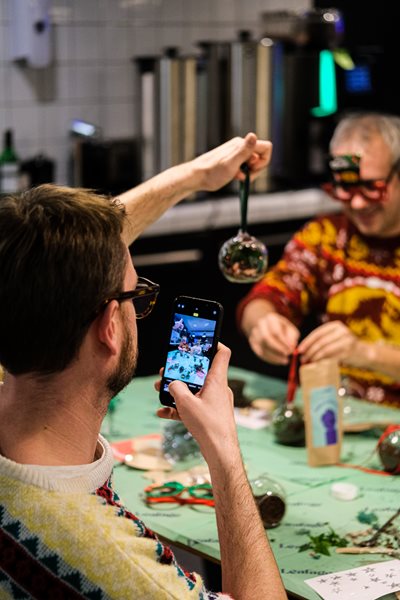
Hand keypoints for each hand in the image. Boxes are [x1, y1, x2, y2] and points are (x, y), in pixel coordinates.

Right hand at [155, 344, 237, 461]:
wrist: (220, 451)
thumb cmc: (208, 425)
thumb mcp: (185, 403)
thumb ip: (175, 388)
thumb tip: (172, 384)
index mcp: (217, 379)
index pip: (222, 353)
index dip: (213, 342)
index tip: (201, 338)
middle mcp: (218, 388)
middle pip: (200, 371)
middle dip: (182, 371)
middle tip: (167, 371)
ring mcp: (215, 402)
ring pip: (194, 389)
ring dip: (177, 389)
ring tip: (160, 391)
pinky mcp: (210, 414)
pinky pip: (193, 405)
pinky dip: (179, 407)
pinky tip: (162, 412)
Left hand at [191, 133, 271, 191]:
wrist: (196, 177)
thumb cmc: (212, 172)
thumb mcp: (231, 163)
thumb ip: (244, 151)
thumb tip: (253, 135)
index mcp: (242, 145)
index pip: (266, 147)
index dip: (264, 161)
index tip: (253, 169)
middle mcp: (240, 146)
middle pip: (260, 156)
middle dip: (256, 169)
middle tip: (244, 177)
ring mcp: (236, 153)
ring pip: (252, 163)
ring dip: (249, 173)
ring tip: (236, 177)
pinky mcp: (232, 160)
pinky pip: (244, 166)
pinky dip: (242, 174)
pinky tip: (233, 177)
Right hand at [248, 313, 299, 364]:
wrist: (268, 326)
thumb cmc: (283, 329)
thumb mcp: (290, 329)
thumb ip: (292, 338)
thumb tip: (291, 347)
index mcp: (271, 318)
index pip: (276, 331)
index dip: (283, 343)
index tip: (291, 350)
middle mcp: (261, 324)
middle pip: (266, 338)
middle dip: (277, 349)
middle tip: (286, 357)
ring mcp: (255, 332)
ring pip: (262, 346)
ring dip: (274, 356)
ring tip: (284, 361)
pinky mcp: (252, 341)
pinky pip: (259, 352)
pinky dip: (269, 359)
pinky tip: (277, 361)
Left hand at [298, 320, 358, 363]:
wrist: (366, 353)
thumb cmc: (346, 347)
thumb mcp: (336, 338)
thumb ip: (323, 340)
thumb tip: (303, 349)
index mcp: (336, 325)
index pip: (317, 333)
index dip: (307, 342)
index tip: (299, 350)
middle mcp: (342, 331)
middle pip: (320, 342)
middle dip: (309, 351)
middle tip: (302, 359)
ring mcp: (346, 341)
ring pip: (325, 350)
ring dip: (314, 357)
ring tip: (308, 362)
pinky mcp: (348, 352)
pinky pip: (331, 357)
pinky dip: (322, 362)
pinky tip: (317, 365)